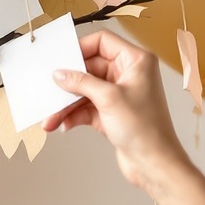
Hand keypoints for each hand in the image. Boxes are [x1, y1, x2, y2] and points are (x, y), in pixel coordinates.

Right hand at [46, 27, 185, 194]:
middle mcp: (128, 74)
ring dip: (67, 104)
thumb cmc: (145, 128)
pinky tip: (63, 124)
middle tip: (51, 90)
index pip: (103, 42)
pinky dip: (74, 115)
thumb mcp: (108, 99)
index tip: (61, 59)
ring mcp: (119, 94)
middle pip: (90, 68)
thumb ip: (81, 82)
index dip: (80, 48)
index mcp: (136, 61)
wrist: (153, 163)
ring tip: (51, 117)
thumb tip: (60, 73)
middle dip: (69, 83)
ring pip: (85, 91)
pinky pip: (86, 108)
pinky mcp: (111, 113)